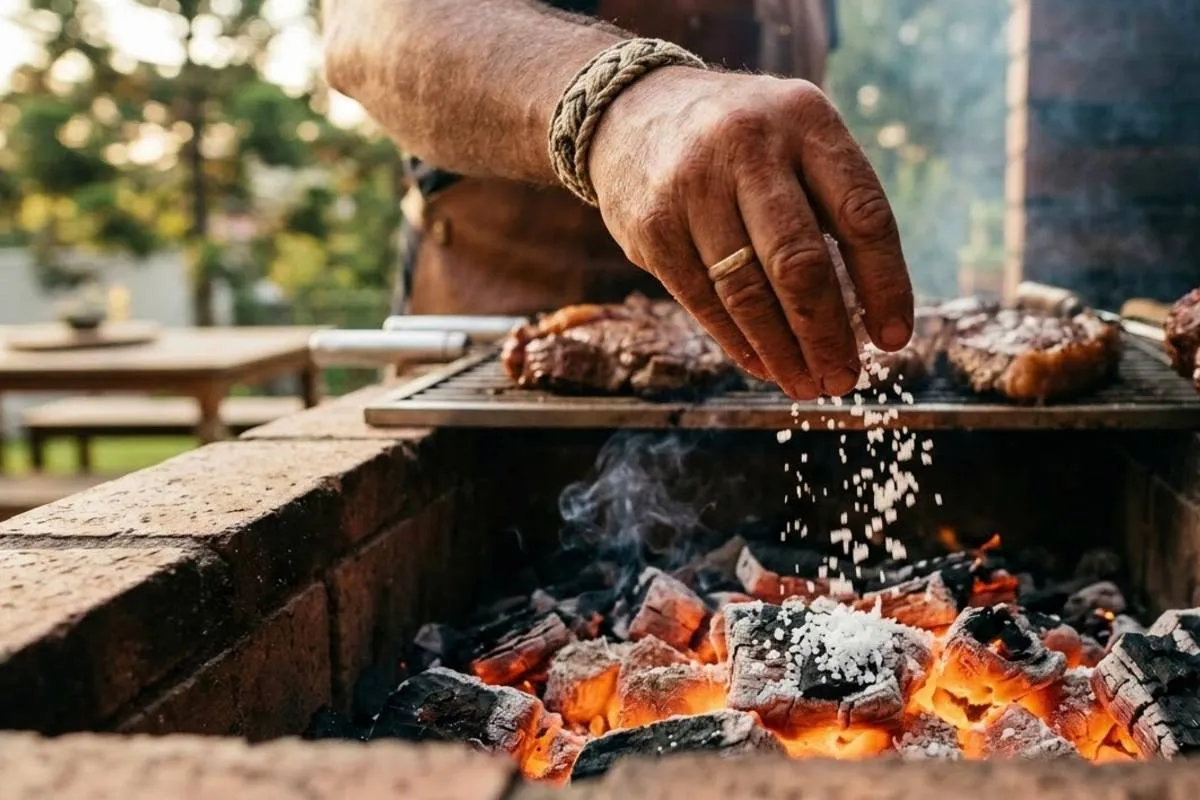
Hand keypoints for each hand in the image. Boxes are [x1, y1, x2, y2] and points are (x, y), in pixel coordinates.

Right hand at [588, 67, 913, 398]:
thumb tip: (872, 311)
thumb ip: (834, 202)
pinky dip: (737, 342)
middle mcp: (748, 147)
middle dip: (827, 334)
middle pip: (800, 263)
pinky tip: (762, 365)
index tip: (893, 339)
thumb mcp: (796, 137)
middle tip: (844, 379)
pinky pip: (703, 300)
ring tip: (807, 384)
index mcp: (805, 120)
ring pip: (748, 292)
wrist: (633, 110)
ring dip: (782, 351)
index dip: (885, 285)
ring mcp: (692, 186)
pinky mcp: (652, 227)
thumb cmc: (742, 141)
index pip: (862, 215)